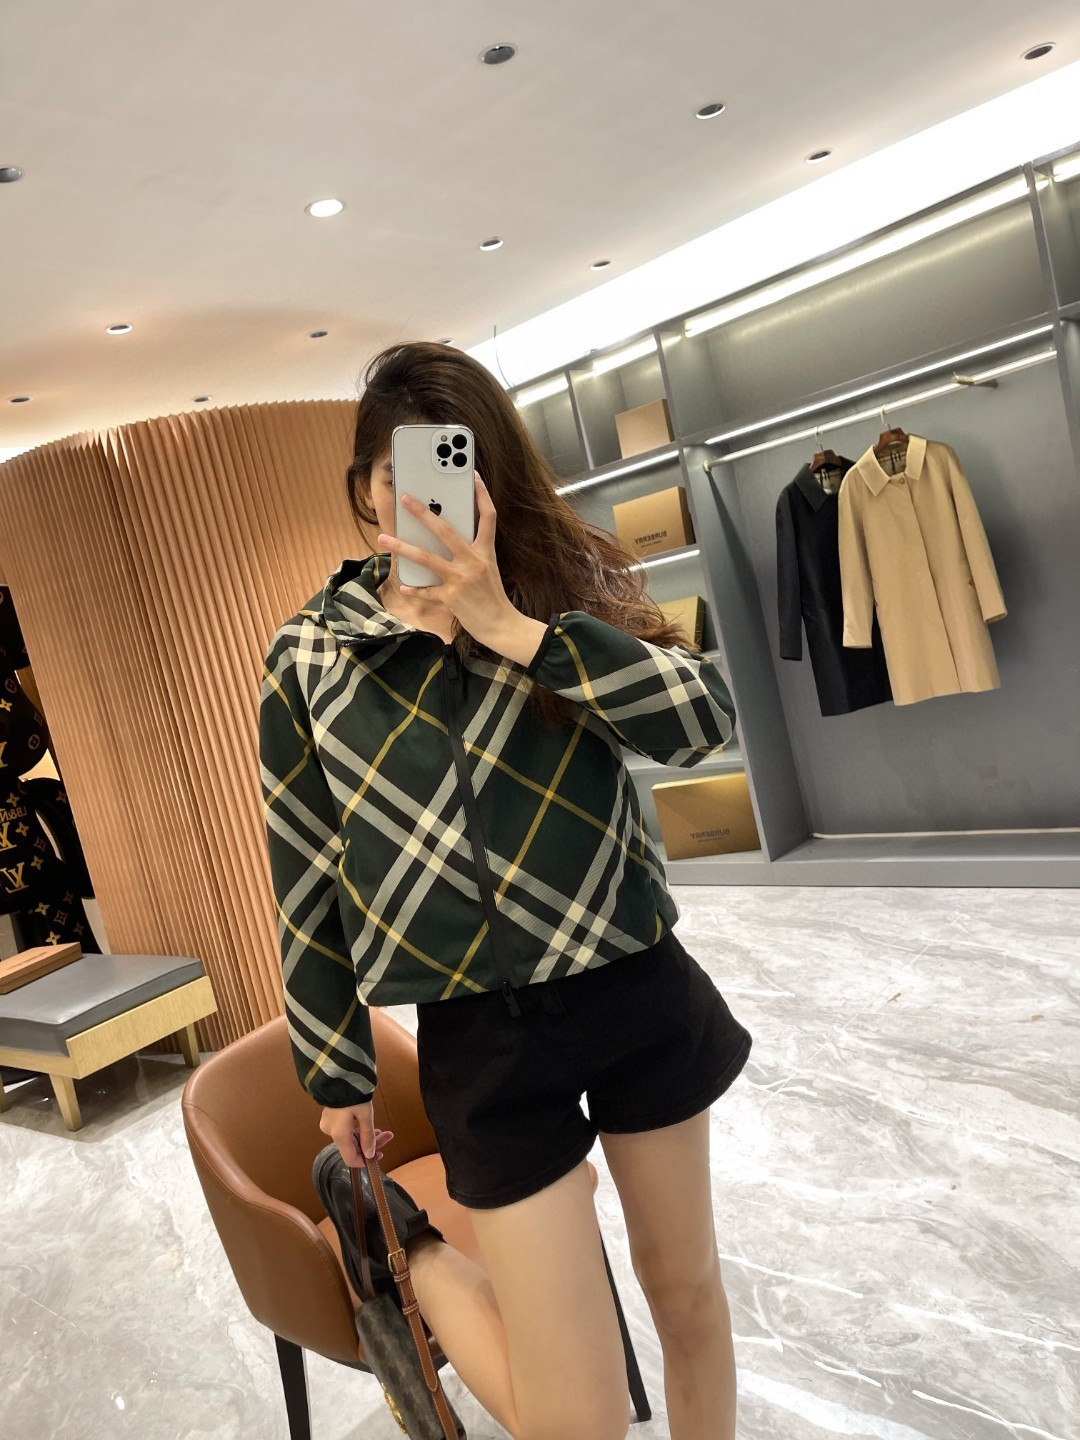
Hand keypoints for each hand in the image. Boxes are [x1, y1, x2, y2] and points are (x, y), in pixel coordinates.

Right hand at [319, 1100, 394, 1167]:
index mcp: (339, 1135)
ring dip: (365, 1136)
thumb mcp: (365, 1115)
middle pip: (352, 1148)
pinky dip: (356, 1131)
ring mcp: (328, 1125)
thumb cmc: (354, 1094)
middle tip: (388, 1136)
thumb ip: (368, 1136)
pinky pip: (344, 1131)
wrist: (339, 1075)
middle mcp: (331, 1133)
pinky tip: (368, 1126)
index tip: (379, 1154)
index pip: (351, 1160)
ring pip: (349, 1139)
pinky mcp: (329, 1118)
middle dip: (371, 1144)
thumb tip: (370, 1155)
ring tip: (381, 1130)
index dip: (365, 1161)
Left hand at [376, 472, 521, 650]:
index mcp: (485, 552)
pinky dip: (414, 589)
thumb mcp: (488, 569)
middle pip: (446, 530)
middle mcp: (473, 561)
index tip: (474, 476)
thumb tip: (448, 541)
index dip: (482, 495)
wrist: (502, 626)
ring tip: (383, 538)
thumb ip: (471, 554)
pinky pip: (426, 591)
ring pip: (426, 558)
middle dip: (424, 513)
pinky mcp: (451, 598)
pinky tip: (403, 585)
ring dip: (402, 547)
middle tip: (406, 499)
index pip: (488, 517)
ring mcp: (461, 579)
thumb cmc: (493, 597)